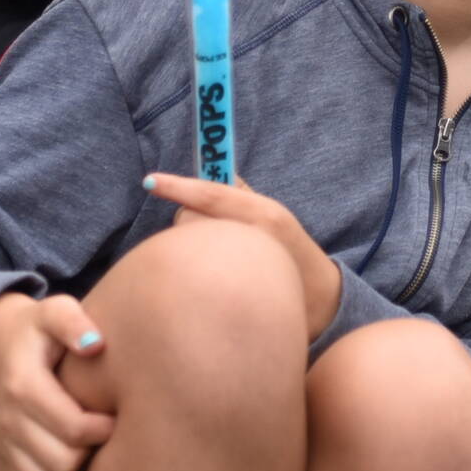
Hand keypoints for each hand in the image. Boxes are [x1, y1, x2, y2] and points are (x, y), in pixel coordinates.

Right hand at [0, 292, 113, 470]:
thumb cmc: (35, 327)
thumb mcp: (53, 310)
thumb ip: (72, 322)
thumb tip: (95, 345)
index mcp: (23, 385)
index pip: (72, 428)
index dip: (103, 428)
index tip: (117, 414)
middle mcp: (8, 419)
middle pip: (63, 463)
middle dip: (92, 449)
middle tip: (106, 428)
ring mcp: (3, 441)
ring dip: (75, 467)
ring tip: (88, 441)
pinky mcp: (4, 454)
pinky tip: (70, 452)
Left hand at [144, 172, 342, 339]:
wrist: (320, 300)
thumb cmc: (290, 251)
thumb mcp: (274, 215)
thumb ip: (244, 196)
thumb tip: (219, 170)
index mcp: (263, 213)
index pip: (213, 194)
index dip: (179, 185)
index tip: (150, 180)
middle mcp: (250, 237)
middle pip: (190, 218)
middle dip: (188, 219)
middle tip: (209, 232)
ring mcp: (237, 267)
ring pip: (186, 244)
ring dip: (191, 246)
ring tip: (216, 258)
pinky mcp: (226, 293)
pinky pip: (190, 273)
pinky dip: (192, 270)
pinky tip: (210, 278)